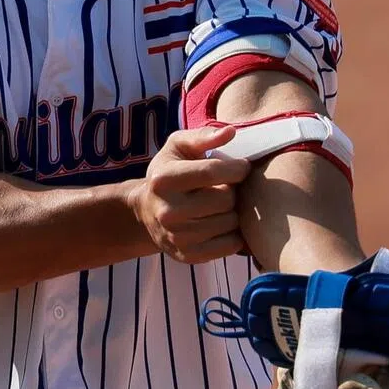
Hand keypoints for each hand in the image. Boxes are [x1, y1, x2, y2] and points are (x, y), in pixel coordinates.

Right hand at [130, 126, 250, 262]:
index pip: (213, 172)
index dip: (236, 168)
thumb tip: (231, 132)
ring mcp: (177, 237)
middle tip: (228, 187)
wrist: (147, 212)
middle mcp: (168, 210)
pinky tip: (223, 222)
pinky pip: (231, 245)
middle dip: (234, 190)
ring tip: (223, 204)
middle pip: (226, 199)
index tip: (242, 167)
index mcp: (164, 179)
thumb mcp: (178, 146)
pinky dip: (234, 233)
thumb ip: (203, 135)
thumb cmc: (170, 172)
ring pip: (231, 222)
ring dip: (234, 211)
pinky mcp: (189, 256)